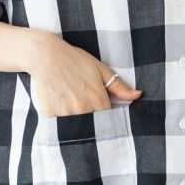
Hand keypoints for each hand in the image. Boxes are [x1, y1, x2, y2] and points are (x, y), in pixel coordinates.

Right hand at [28, 35, 142, 116]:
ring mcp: (66, 113)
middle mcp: (84, 109)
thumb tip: (138, 95)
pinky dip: (60, 122)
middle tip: (83, 109)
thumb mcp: (100, 70)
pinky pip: (59, 126)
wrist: (46, 55)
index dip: (106, 119)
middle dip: (91, 123)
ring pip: (76, 128)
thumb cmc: (75, 60)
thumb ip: (119, 87)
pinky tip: (59, 108)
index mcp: (99, 100)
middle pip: (92, 127)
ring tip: (71, 107)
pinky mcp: (51, 114)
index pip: (109, 121)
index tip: (101, 114)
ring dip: (76, 123)